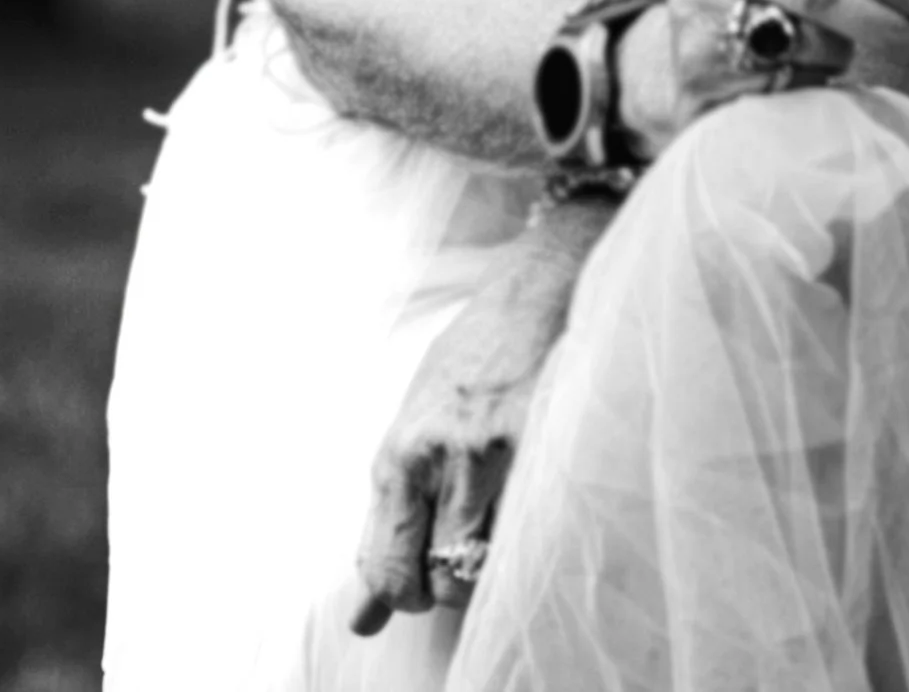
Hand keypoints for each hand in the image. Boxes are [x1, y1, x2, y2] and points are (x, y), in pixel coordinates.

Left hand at [348, 225, 582, 632]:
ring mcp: (495, 454)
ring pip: (484, 569)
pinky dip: (528, 536)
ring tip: (494, 519)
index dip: (401, 595)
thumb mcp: (412, 428)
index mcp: (399, 453)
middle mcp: (440, 458)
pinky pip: (530, 534)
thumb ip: (390, 520)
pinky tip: (527, 500)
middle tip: (458, 550)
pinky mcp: (544, 447)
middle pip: (436, 582)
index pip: (385, 570)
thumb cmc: (471, 358)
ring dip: (488, 564)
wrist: (533, 290)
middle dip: (445, 586)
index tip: (416, 585)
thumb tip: (364, 616)